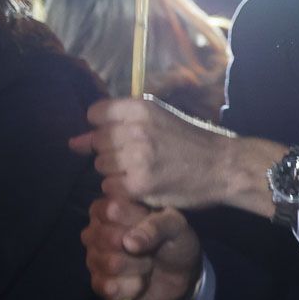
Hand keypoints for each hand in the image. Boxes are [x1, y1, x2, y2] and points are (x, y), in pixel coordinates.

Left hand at [70, 96, 236, 208]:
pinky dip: (123, 190)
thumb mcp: (161, 120)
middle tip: (140, 159)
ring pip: (101, 167)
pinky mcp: (140, 184)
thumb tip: (72, 143)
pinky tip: (144, 187)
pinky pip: (110, 188)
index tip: (122, 137)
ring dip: (117, 173)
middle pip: (98, 143)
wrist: (226, 167)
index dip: (104, 128)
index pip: (96, 114)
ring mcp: (137, 158)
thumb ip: (119, 125)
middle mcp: (136, 130)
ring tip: (144, 172)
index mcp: (142, 108)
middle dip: (112, 153)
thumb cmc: (193, 143)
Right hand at [81, 197, 202, 299]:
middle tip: (152, 248)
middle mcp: (94, 232)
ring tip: (148, 263)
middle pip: (108, 238)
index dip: (135, 220)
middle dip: (140, 248)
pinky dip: (133, 287)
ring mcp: (93, 259)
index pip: (111, 209)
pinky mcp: (99, 285)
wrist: (181, 274)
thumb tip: (128, 242)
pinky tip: (140, 282)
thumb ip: (156, 226)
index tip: (153, 225)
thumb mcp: (175, 226)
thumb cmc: (174, 241)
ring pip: (111, 264)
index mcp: (109, 209)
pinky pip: (110, 287)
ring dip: (140, 267)